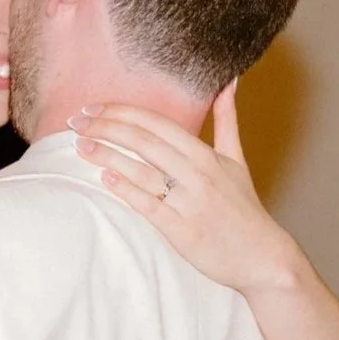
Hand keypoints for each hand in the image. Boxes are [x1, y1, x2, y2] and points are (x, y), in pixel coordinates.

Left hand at [68, 81, 304, 295]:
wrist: (262, 257)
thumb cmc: (243, 207)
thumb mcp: (237, 159)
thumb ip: (227, 120)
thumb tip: (229, 82)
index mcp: (205, 155)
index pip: (156, 123)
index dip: (122, 112)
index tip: (93, 107)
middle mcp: (197, 174)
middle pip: (144, 141)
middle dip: (106, 128)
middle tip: (75, 122)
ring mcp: (189, 202)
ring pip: (142, 171)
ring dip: (107, 156)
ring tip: (80, 146)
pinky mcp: (182, 229)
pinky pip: (148, 205)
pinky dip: (126, 190)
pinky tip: (105, 178)